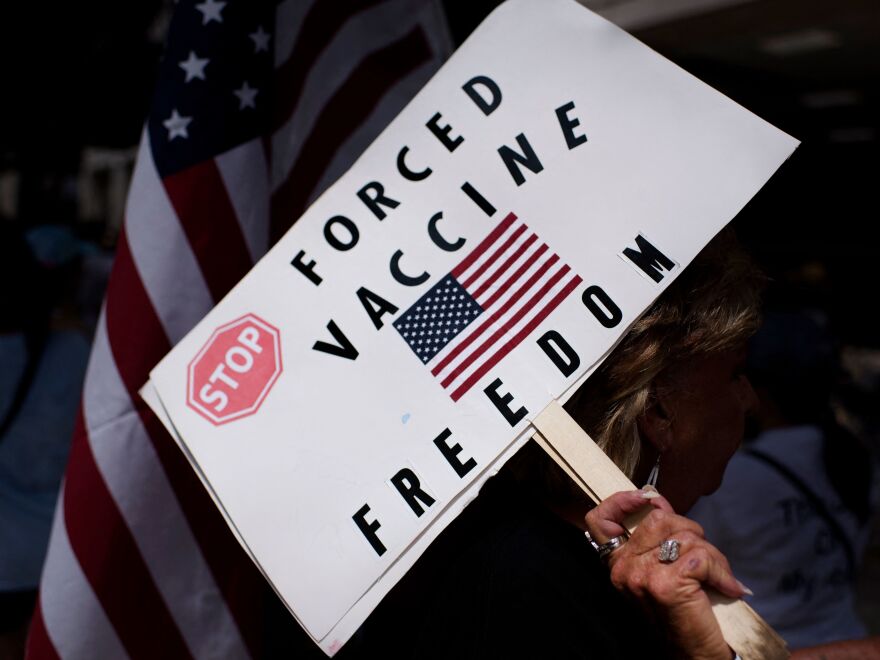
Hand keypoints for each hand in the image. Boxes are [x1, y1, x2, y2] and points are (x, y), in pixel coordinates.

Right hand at [585, 490, 746, 659]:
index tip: (648, 499)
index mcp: (618, 563)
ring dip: (713, 555)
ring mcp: (642, 575)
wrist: (694, 657)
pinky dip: (721, 570)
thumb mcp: (660, 572)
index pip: (600, 519)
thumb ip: (655, 541)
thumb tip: (660, 506)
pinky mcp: (666, 584)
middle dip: (692, 533)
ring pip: (685, 536)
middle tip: (707, 560)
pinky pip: (702, 556)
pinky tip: (728, 587)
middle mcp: (623, 568)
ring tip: (719, 577)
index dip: (621, 501)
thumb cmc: (682, 615)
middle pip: (659, 520)